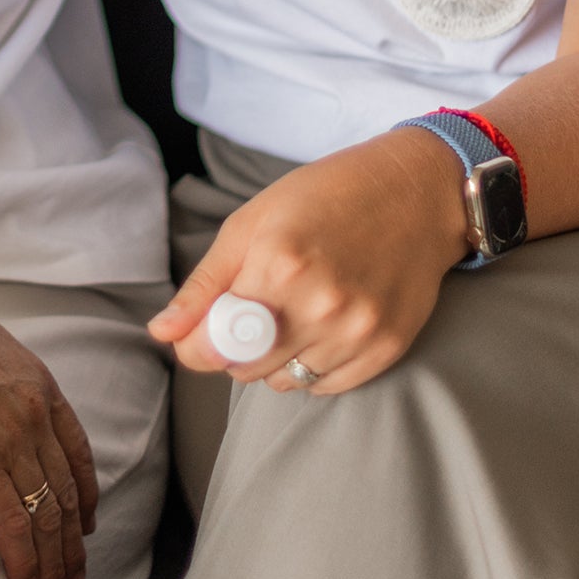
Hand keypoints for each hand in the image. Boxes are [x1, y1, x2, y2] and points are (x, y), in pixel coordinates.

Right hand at [0, 298, 99, 578]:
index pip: (77, 454)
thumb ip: (5, 380)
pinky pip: (13, 525)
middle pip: (66, 495)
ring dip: (53, 564)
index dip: (85, 497)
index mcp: (41, 386)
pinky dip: (24, 561)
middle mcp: (36, 417)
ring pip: (47, 517)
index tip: (86, 526)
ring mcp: (12, 442)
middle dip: (73, 545)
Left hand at [154, 129, 468, 395]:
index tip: (204, 329)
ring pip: (284, 382)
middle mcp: (320, 304)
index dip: (198, 344)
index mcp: (278, 265)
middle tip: (253, 309)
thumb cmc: (325, 197)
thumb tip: (162, 334)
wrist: (416, 192)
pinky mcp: (387, 347)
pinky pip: (326, 386)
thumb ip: (204, 285)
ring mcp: (357, 330)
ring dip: (275, 359)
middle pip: (246, 369)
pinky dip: (313, 367)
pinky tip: (322, 327)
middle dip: (235, 347)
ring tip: (292, 312)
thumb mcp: (251, 223)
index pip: (212, 346)